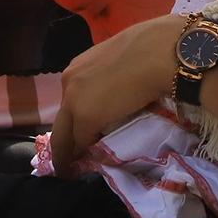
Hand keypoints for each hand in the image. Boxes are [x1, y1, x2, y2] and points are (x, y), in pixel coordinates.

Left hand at [49, 14, 186, 174]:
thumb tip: (123, 90)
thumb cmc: (150, 49)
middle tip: (65, 161)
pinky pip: (79, 142)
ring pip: (63, 133)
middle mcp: (69, 81)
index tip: (78, 134)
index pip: (71, 100)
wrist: (157, 52)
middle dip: (62, 142)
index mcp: (79, 67)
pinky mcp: (84, 117)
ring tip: (70, 169)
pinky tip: (81, 168)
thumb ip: (113, 77)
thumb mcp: (122, 62)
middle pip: (60, 120)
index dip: (75, 119)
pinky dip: (81, 155)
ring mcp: (73, 99)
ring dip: (68, 151)